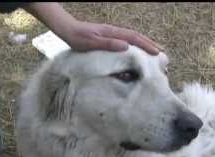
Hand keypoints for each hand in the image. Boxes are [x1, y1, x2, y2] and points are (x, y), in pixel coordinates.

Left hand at [24, 3, 162, 54]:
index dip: (147, 46)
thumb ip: (108, 44)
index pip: (134, 39)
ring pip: (132, 38)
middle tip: (162, 53)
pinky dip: (134, 44)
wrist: (68, 30)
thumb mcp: (91, 43)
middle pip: (136, 37)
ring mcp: (112, 33)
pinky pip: (125, 39)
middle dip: (150, 44)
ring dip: (144, 43)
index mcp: (113, 33)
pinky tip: (135, 49)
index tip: (158, 53)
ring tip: (153, 50)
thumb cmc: (78, 38)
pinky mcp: (108, 36)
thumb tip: (127, 46)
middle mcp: (115, 32)